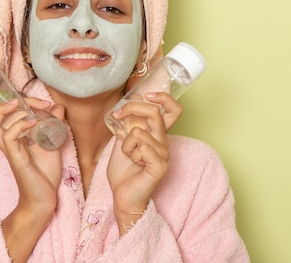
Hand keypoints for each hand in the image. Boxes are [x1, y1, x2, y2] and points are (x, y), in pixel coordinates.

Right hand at [0, 82, 63, 213]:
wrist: (44, 199)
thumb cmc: (44, 173)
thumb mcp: (51, 142)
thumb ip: (53, 124)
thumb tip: (57, 106)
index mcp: (10, 137)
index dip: (4, 100)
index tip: (29, 96)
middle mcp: (5, 142)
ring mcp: (9, 150)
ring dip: (3, 110)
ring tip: (19, 103)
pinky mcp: (16, 159)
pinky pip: (9, 137)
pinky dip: (19, 125)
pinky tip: (32, 122)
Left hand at [106, 93, 181, 234]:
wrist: (122, 195)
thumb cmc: (124, 170)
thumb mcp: (122, 140)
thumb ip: (128, 123)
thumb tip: (132, 100)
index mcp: (157, 134)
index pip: (173, 110)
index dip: (164, 98)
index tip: (148, 94)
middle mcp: (164, 141)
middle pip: (154, 112)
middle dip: (131, 109)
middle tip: (117, 116)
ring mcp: (164, 153)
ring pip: (139, 131)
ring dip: (125, 143)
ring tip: (129, 156)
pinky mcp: (161, 165)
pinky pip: (142, 146)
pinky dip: (130, 152)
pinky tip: (135, 164)